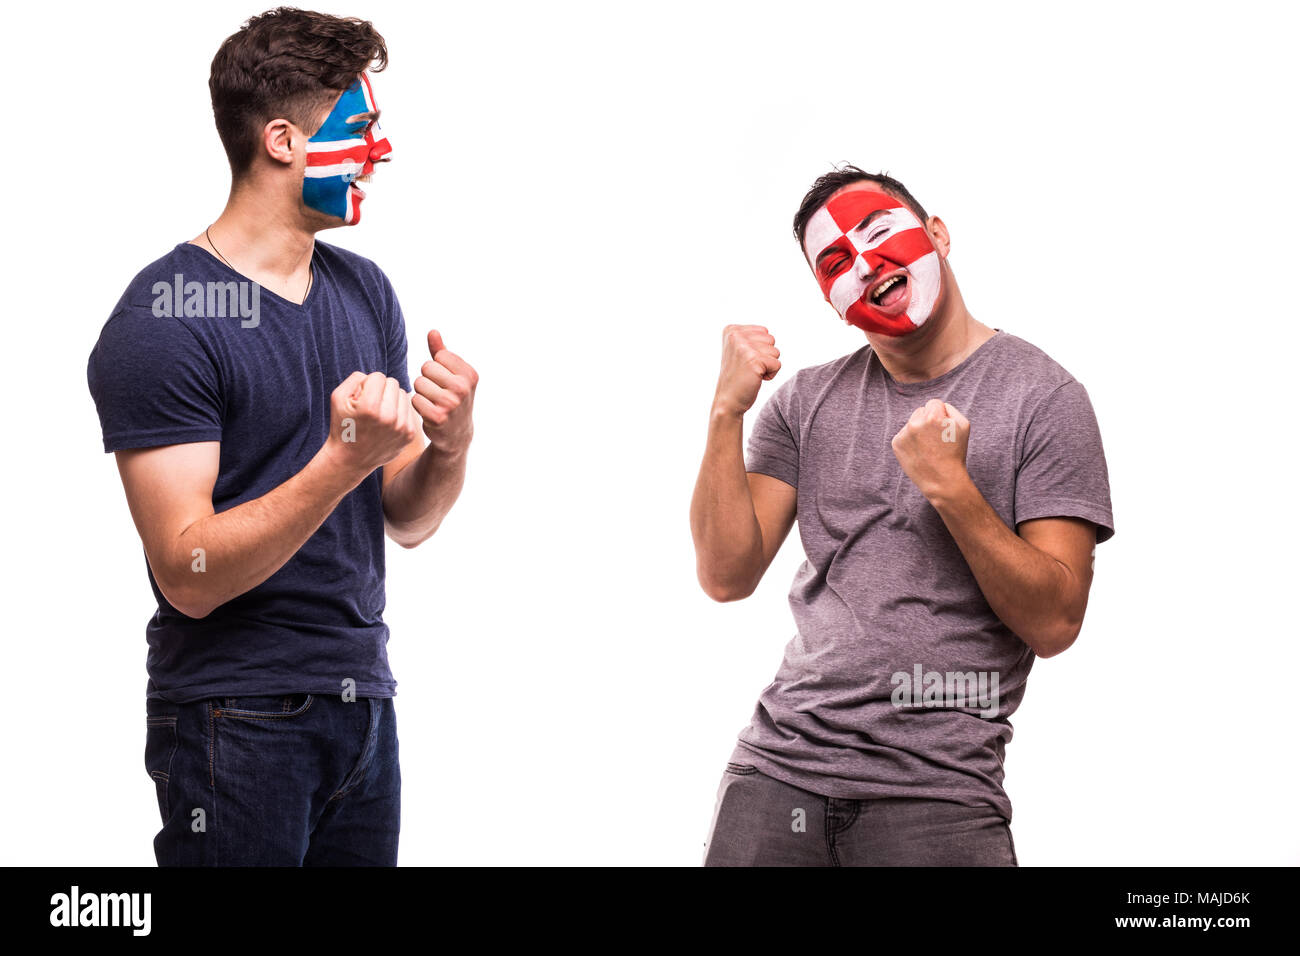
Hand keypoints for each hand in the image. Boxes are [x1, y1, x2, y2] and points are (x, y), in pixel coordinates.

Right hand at [326, 371, 422, 477]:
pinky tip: (387, 422)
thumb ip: (356, 378)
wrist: (350, 459)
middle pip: (393, 383)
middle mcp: (389, 417)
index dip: (367, 384)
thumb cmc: (342, 425)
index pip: (378, 376)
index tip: (361, 397)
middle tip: (370, 405)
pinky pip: (408, 409)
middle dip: (381, 390)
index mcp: (369, 407)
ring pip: (403, 394)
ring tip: (378, 413)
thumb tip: (378, 377)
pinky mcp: (409, 435)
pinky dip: (398, 412)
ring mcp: (401, 428)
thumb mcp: (338, 397)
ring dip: (391, 399)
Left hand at [412, 329, 476, 454]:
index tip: (445, 381)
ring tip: (433, 402)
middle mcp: (463, 388)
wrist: (457, 433)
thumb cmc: (453, 397)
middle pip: (426, 368)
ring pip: (419, 383)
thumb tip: (432, 332)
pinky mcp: (438, 417)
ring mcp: (451, 403)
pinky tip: (428, 412)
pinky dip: (418, 405)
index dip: (437, 368)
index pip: (438, 356)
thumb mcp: (453, 374)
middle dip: (427, 379)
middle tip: (437, 393)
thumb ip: (441, 352)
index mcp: (470, 374)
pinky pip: (415, 399)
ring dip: (421, 392)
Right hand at [713, 324, 780, 416]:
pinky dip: (770, 375)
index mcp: (731, 330)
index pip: (764, 332)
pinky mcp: (754, 360)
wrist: (727, 401)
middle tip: (748, 368)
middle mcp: (736, 335)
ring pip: (775, 352)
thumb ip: (750, 337)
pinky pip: (777, 364)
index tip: (744, 360)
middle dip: (765, 356)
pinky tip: (755, 379)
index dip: (759, 349)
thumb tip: (766, 332)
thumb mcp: (738, 349)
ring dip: (767, 365)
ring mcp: (744, 347)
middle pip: (771, 340)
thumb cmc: (737, 377)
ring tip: (751, 373)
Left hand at [891, 399, 969, 499]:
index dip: (941, 415)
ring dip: (919, 430)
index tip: (943, 428)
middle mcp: (915, 423)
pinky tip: (919, 452)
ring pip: (912, 422)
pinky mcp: (896, 444)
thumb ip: (950, 408)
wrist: (942, 480)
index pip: (934, 403)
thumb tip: (936, 405)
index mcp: (933, 416)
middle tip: (936, 439)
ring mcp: (904, 434)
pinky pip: (904, 434)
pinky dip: (911, 441)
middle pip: (921, 411)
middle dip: (928, 421)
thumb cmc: (955, 452)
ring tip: (929, 447)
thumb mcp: (963, 426)